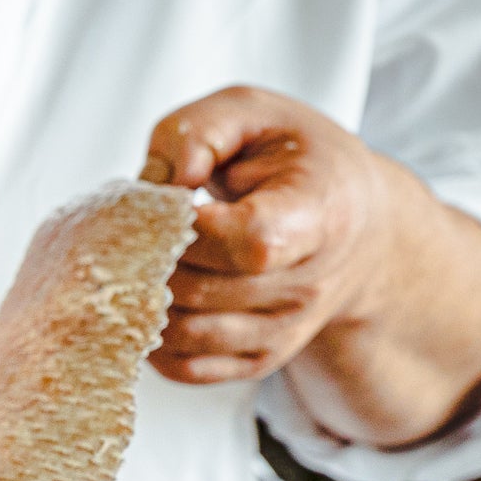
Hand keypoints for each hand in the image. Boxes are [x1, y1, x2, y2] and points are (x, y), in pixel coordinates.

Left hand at [141, 87, 480, 445]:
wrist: (353, 222)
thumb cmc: (295, 160)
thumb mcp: (253, 113)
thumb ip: (200, 131)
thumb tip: (161, 185)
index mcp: (321, 214)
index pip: (248, 242)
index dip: (189, 228)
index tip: (167, 202)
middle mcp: (309, 283)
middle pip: (201, 289)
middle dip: (147, 259)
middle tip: (127, 232)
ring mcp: (285, 329)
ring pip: (185, 333)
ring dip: (139, 301)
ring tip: (133, 262)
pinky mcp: (259, 358)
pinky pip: (187, 368)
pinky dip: (150, 340)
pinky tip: (146, 299)